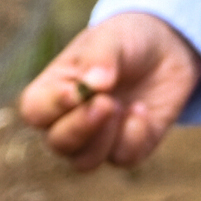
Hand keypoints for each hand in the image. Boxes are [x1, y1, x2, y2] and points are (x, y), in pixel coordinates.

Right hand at [18, 11, 200, 170]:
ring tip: (122, 105)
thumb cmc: (125, 40)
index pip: (34, 111)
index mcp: (53, 90)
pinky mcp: (127, 148)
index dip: (51, 107)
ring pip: (85, 162)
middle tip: (107, 102)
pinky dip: (134, 136)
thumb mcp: (112, 38)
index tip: (75, 92)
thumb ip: (99, 58)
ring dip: (103, 138)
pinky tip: (142, 109)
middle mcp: (69, 120)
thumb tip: (93, 84)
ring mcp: (98, 138)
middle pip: (58, 143)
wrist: (165, 48)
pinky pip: (123, 158)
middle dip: (81, 128)